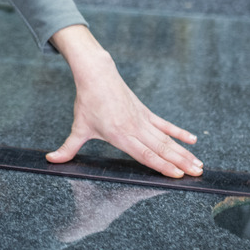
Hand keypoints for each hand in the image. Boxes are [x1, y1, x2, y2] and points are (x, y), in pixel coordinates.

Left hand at [48, 25, 202, 177]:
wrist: (97, 75)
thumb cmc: (87, 102)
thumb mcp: (78, 128)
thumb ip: (67, 148)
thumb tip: (50, 160)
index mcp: (120, 135)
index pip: (144, 154)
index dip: (162, 165)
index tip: (177, 174)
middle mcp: (135, 129)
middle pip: (161, 149)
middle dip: (180, 162)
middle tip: (197, 173)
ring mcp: (142, 120)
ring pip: (167, 139)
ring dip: (184, 152)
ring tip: (199, 163)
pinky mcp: (145, 112)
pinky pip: (165, 125)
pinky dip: (179, 133)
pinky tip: (192, 140)